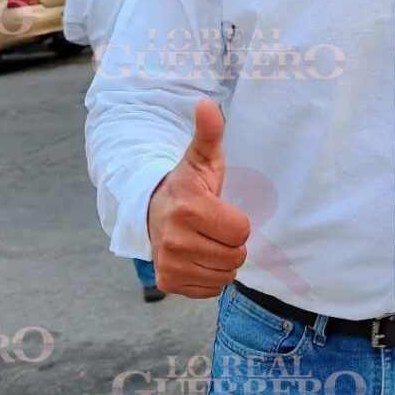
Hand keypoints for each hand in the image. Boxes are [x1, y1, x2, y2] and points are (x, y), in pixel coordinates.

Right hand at [146, 98, 249, 297]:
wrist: (152, 211)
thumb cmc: (188, 185)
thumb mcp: (201, 158)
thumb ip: (209, 132)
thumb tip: (207, 104)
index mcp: (189, 207)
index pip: (242, 231)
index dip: (238, 222)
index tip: (221, 210)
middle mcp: (174, 238)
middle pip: (235, 256)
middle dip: (232, 243)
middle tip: (215, 227)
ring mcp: (168, 263)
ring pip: (224, 275)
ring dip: (222, 261)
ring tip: (206, 241)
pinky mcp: (166, 282)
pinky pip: (209, 289)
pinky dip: (209, 277)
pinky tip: (197, 257)